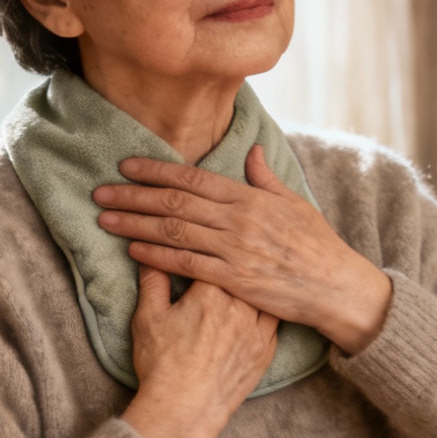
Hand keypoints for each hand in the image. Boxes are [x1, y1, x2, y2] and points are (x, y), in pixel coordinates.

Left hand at [93, 146, 392, 354]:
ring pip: (173, 232)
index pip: (192, 178)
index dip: (156, 170)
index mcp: (249, 197)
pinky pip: (187, 265)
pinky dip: (156, 257)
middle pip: (174, 203)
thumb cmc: (317, 245)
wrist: (335, 285)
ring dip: (135, 225)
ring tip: (106, 220)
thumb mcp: (295, 203)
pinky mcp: (233, 279)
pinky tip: (133, 251)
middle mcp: (237, 219)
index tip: (127, 166)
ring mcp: (234, 250)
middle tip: (101, 192)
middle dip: (133, 196)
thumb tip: (251, 152)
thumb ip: (266, 178)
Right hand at [120, 265, 277, 437]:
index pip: (215, 256)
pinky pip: (274, 320)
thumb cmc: (163, 364)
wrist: (185, 409)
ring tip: (254, 277)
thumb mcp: (149, 317)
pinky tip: (264, 305)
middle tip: (235, 256)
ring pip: (266, 294)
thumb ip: (153, 281)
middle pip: (245, 272)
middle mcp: (241, 305)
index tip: (204, 246)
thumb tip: (150, 255)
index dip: (209, 250)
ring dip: (259, 285)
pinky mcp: (266, 350)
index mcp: (211, 291)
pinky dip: (269, 310)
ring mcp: (258, 329)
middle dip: (237, 265)